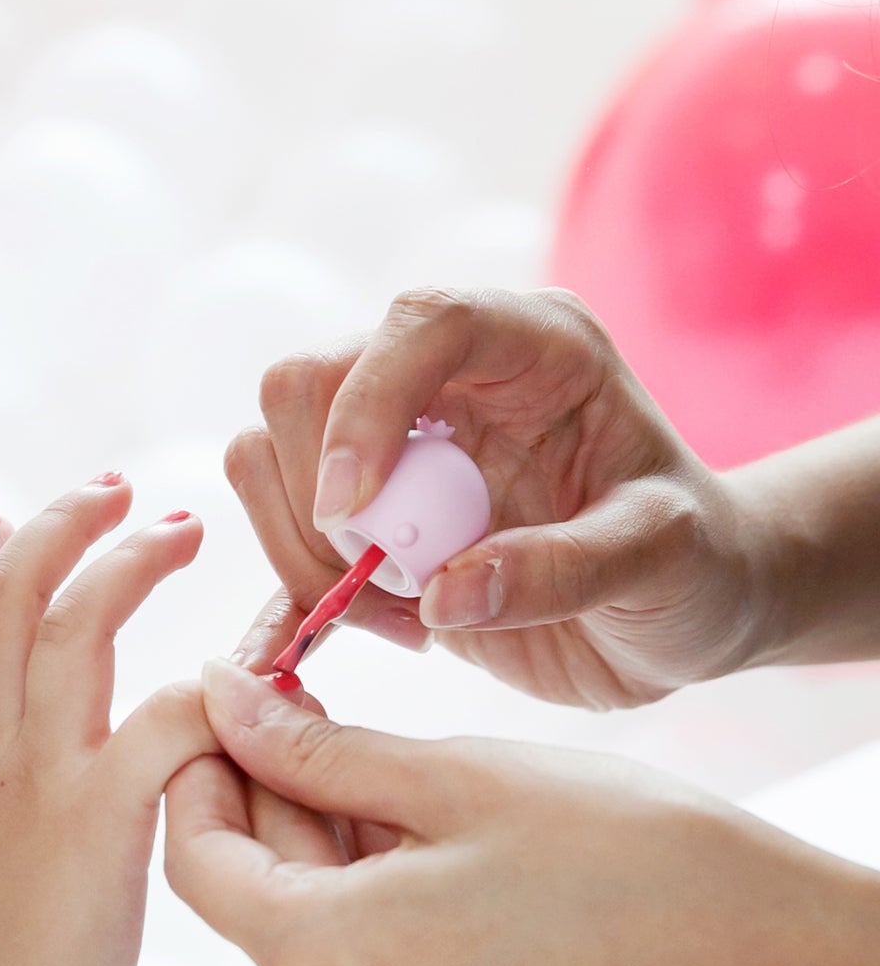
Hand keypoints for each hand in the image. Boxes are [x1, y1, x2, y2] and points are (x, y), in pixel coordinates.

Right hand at [0, 480, 215, 965]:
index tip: (5, 520)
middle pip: (8, 595)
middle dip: (60, 527)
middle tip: (115, 488)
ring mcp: (35, 775)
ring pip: (70, 625)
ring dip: (125, 563)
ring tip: (180, 527)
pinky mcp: (94, 820)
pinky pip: (160, 724)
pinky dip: (204, 698)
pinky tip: (239, 687)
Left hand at [166, 659, 875, 965]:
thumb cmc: (633, 863)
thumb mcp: (458, 780)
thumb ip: (315, 750)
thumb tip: (219, 702)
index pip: (197, 859)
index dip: (199, 767)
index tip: (227, 699)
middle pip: (255, 899)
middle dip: (275, 799)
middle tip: (315, 701)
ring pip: (312, 940)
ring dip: (330, 853)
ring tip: (402, 776)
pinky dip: (377, 914)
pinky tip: (440, 853)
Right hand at [225, 288, 765, 707]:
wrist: (684, 611)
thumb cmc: (696, 566)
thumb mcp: (664, 562)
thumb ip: (566, 570)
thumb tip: (442, 596)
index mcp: (533, 347)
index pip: (418, 324)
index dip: (368, 406)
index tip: (355, 513)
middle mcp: (447, 375)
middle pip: (307, 383)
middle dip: (318, 496)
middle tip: (389, 588)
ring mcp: (396, 442)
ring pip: (268, 454)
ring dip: (304, 552)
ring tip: (401, 620)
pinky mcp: (367, 513)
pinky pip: (277, 532)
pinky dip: (286, 595)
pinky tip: (343, 641)